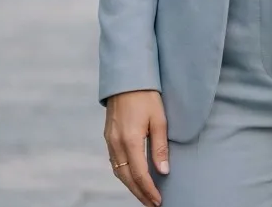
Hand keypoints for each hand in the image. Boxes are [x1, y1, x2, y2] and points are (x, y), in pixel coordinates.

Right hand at [104, 89, 167, 205]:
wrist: (126, 77)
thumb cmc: (147, 96)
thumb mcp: (159, 120)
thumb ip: (160, 147)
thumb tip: (163, 171)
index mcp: (130, 140)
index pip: (139, 174)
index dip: (149, 190)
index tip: (158, 201)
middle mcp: (116, 143)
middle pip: (126, 177)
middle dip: (139, 193)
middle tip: (152, 204)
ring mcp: (109, 140)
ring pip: (118, 171)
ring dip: (130, 186)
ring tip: (144, 195)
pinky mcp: (108, 136)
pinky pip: (114, 162)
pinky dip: (123, 174)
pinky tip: (132, 177)